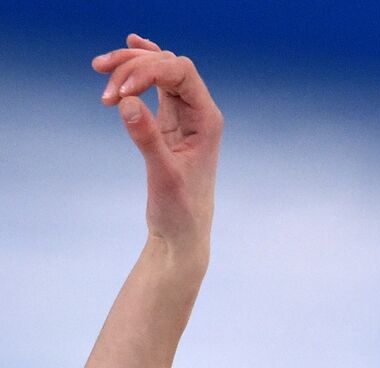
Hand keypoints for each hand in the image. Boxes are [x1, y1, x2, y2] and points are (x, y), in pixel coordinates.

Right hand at [92, 34, 222, 251]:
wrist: (183, 231)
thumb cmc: (181, 209)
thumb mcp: (163, 176)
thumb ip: (147, 139)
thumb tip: (127, 102)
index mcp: (207, 121)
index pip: (181, 73)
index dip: (148, 70)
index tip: (119, 90)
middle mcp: (200, 112)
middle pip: (169, 66)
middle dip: (134, 65)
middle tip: (101, 79)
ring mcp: (185, 115)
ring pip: (160, 72)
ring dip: (131, 65)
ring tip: (99, 68)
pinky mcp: (169, 121)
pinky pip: (157, 84)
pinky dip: (140, 70)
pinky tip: (128, 52)